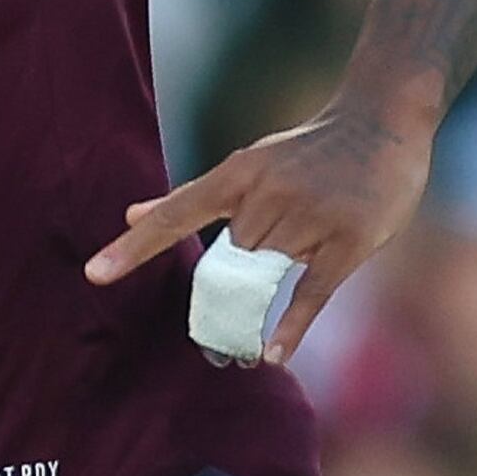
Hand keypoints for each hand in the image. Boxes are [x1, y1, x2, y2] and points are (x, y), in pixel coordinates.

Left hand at [86, 104, 430, 364]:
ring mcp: (309, 216)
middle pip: (224, 265)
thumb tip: (129, 214)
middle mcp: (267, 194)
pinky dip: (290, 325)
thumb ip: (190, 196)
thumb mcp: (246, 164)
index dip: (133, 247)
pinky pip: (311, 292)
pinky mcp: (348, 240)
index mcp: (236, 174)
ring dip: (250, 319)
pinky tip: (271, 353)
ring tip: (239, 352)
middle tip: (209, 347)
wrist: (382, 122)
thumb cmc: (307, 151)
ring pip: (264, 280)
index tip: (94, 273)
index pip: (174, 215)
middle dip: (215, 307)